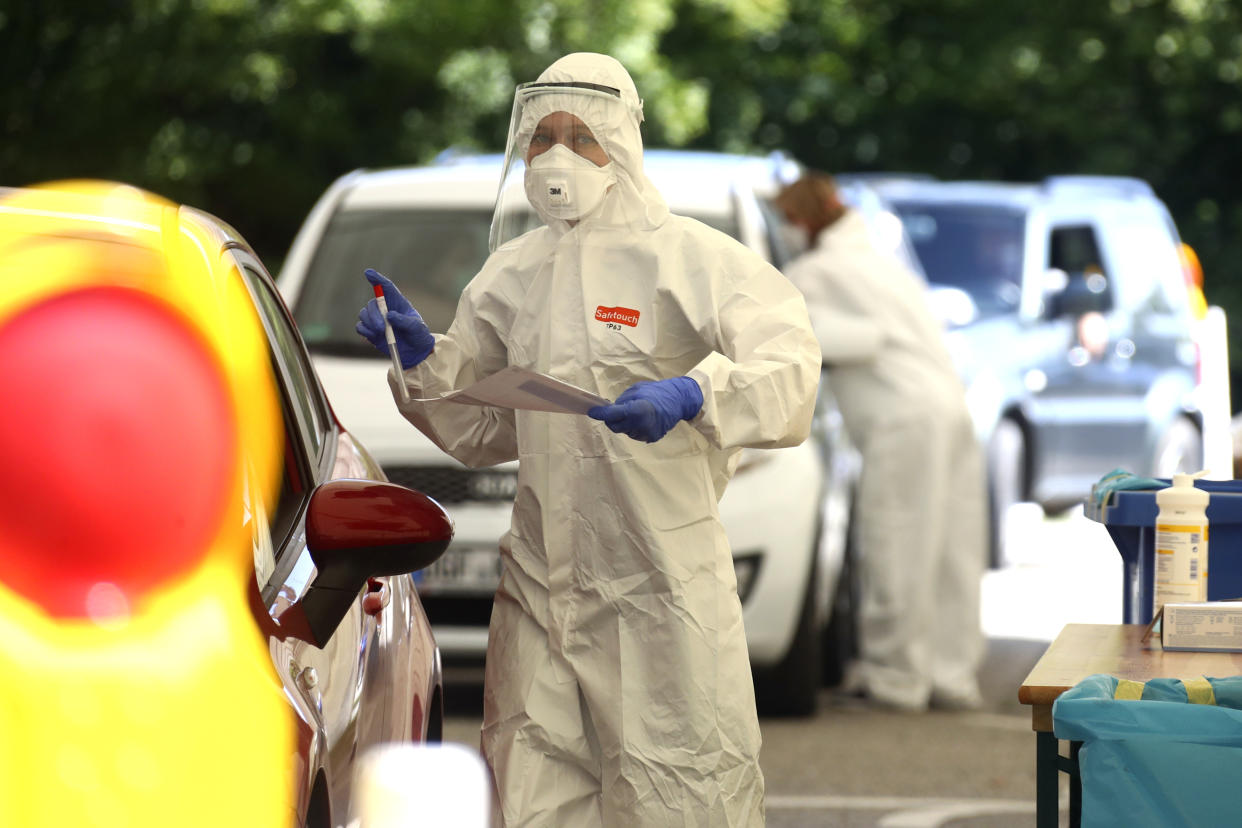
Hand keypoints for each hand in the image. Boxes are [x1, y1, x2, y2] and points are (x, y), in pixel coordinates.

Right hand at [355, 268, 434, 368]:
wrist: (415, 352)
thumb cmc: (418, 335)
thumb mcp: (416, 327)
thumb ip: (404, 321)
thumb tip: (390, 315)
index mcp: (397, 303)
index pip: (386, 287)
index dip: (377, 279)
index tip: (368, 273)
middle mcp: (385, 309)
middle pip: (372, 304)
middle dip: (374, 314)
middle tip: (382, 328)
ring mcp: (377, 320)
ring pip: (364, 314)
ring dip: (370, 323)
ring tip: (382, 333)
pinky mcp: (371, 332)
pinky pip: (360, 327)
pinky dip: (364, 331)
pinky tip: (373, 336)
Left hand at [588, 377, 703, 441]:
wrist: (679, 401)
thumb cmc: (656, 392)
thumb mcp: (636, 390)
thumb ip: (622, 401)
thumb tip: (610, 410)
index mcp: (636, 410)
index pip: (612, 415)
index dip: (600, 413)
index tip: (591, 412)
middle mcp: (640, 425)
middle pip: (615, 427)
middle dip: (612, 419)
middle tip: (615, 411)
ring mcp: (646, 434)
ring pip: (625, 431)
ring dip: (624, 423)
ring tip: (635, 413)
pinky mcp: (650, 439)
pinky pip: (634, 434)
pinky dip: (633, 428)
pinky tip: (642, 420)